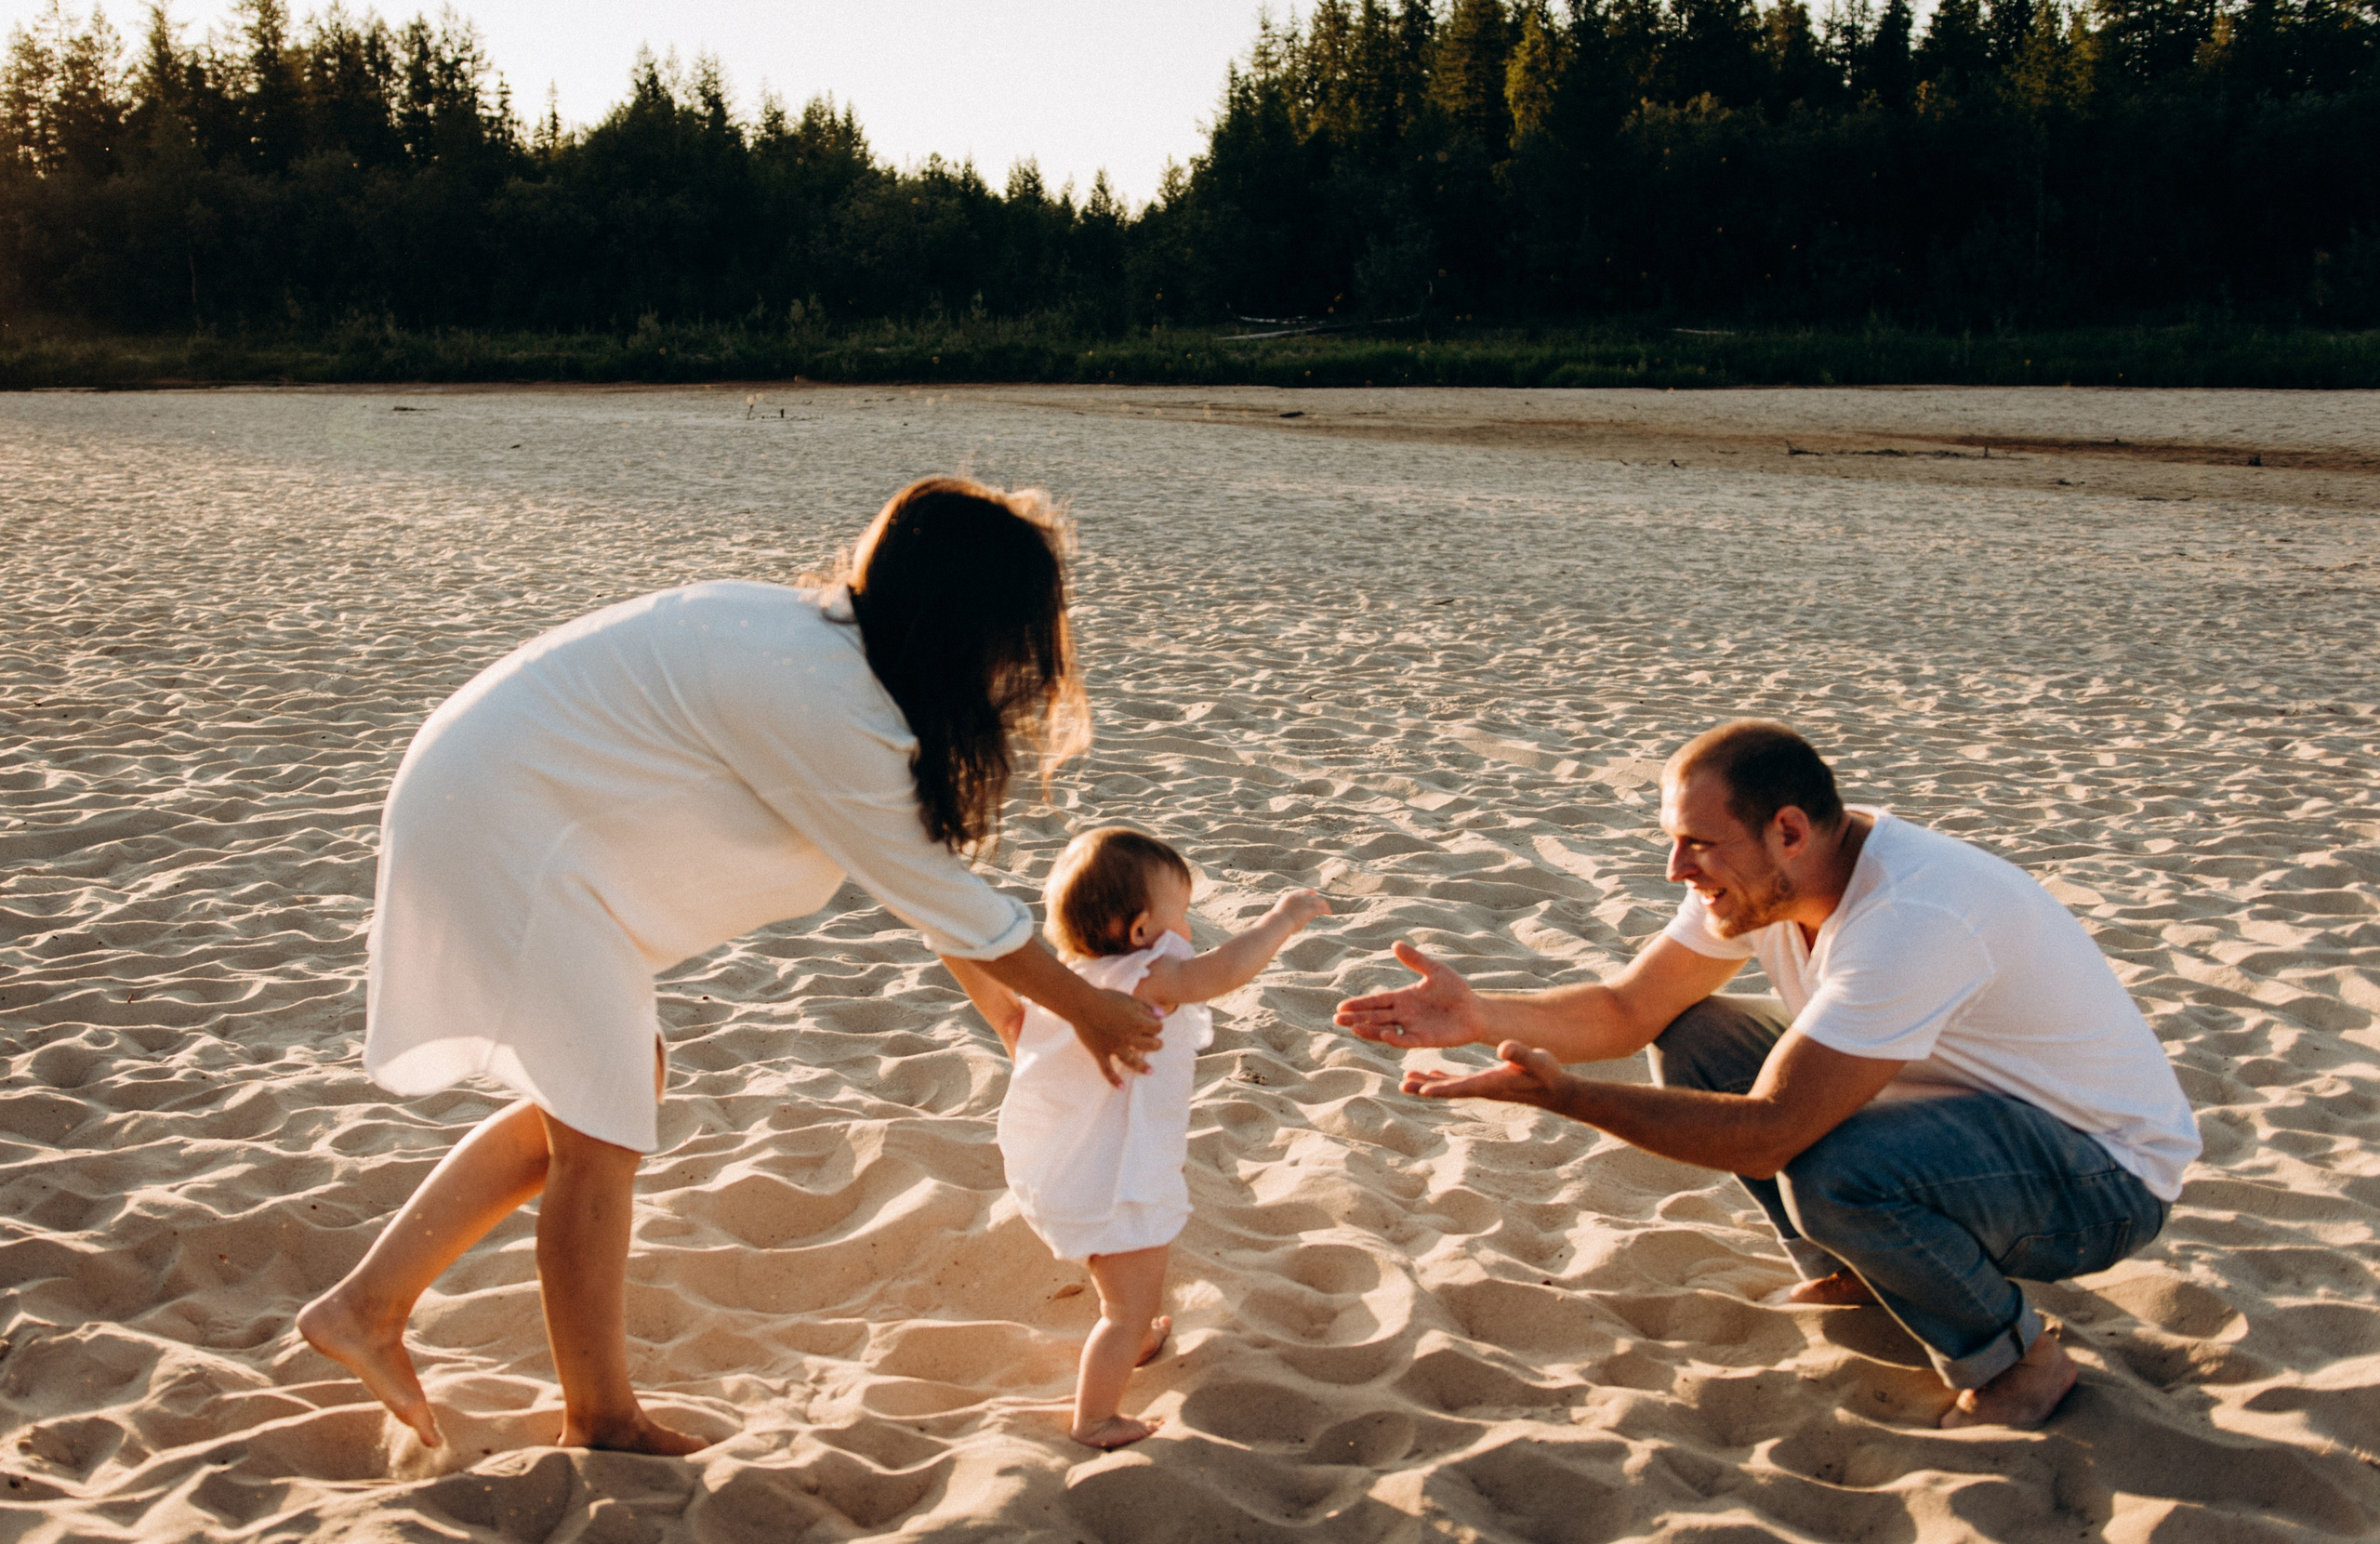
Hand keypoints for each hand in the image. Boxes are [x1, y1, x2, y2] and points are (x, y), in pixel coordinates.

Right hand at [1070, 985, 1164, 1086]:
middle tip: (1158, 1045)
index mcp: (1137, 1022)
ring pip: (1132, 1061)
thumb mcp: (1129, 999)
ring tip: (1150, 1071)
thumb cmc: (1105, 998)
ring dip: (1142, 1066)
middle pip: (1149, 1045)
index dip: (1158, 1026)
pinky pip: (1108, 1071)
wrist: (1082, 1004)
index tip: (1154, 1025)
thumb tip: (1162, 1015)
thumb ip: (1146, 1007)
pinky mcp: (1100, 1053)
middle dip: (1156, 1044)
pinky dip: (1115, 1080)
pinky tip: (1122, 1088)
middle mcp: (1128, 1037)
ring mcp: (1114, 1047)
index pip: (1157, 1028)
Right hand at [1274, 888, 1329, 929]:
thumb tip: (1284, 916)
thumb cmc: (1277, 921)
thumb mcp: (1280, 913)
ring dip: (1324, 905)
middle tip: (1323, 902)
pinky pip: (1320, 908)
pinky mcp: (1310, 909)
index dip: (1309, 893)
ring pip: (1318, 901)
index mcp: (1291, 896)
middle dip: (1318, 899)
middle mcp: (1299, 897)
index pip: (1302, 892)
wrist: (1279, 921)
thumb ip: (1285, 911)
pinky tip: (1329, 912)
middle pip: (1312, 895)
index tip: (1314, 894)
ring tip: (1328, 909)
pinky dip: (1325, 910)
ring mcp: (1305, 902)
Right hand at [1333, 940, 1486, 1048]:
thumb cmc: (1456, 990)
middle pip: (1375, 1017)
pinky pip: (1406, 1040)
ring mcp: (1413, 1028)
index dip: (1359, 1004)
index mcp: (1403, 998)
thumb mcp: (1434, 971)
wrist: (1475, 1011)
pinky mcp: (1425, 1039)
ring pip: (1385, 1030)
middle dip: (1356, 1018)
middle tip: (1337, 1020)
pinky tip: (1384, 1035)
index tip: (1341, 1007)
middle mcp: (1404, 1015)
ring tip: (1353, 1028)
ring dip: (1370, 1030)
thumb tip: (1395, 944)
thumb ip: (1415, 960)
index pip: (1376, 1001)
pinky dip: (1395, 1039)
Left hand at [1403, 1041, 1572, 1111]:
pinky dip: (1440, 1079)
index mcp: (1492, 1084)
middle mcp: (1482, 1088)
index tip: (1423, 1091)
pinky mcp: (1483, 1083)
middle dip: (1425, 1089)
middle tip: (1402, 1086)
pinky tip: (1430, 1075)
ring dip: (1427, 1084)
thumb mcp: (1537, 1060)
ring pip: (1448, 1087)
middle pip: (1448, 1090)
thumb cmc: (1546, 1074)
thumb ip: (1521, 1053)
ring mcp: (1481, 1087)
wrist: (1553, 1088)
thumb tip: (1505, 1046)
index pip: (1463, 1087)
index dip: (1442, 1089)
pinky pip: (1456, 1082)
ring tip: (1406, 1081)